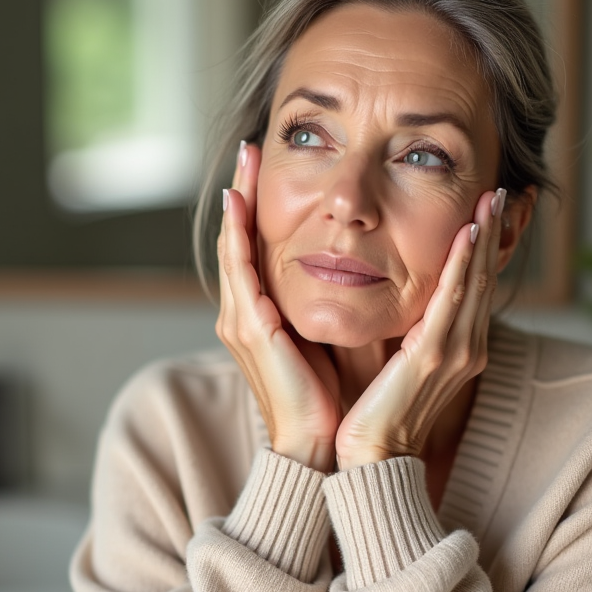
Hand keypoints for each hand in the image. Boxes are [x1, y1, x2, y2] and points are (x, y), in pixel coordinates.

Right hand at [216, 141, 341, 472]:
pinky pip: (239, 269)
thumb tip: (359, 272)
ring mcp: (241, 320)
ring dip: (239, 199)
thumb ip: (329, 305)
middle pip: (237, 239)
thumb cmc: (329, 398)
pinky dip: (236, 232)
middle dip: (242, 191)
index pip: (255, 249)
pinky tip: (238, 200)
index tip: (265, 167)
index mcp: (261, 316)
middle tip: (248, 147)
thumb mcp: (328, 338)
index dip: (257, 207)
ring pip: (233, 246)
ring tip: (244, 159)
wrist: (320, 445)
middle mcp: (242, 314)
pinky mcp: (250, 329)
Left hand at [334, 187, 506, 469]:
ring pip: (474, 282)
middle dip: (493, 233)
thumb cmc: (374, 414)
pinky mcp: (434, 356)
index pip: (475, 287)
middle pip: (484, 278)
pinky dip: (461, 264)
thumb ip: (406, 331)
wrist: (371, 459)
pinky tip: (467, 234)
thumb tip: (398, 302)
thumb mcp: (396, 363)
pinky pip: (452, 300)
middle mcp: (467, 348)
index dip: (484, 248)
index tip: (488, 211)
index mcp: (460, 349)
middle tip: (501, 191)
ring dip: (483, 237)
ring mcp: (456, 352)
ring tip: (490, 199)